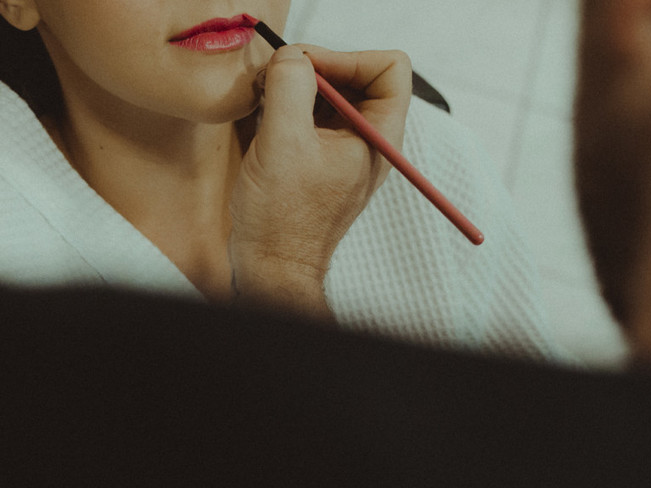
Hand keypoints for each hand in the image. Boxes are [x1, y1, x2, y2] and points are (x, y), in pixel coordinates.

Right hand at [229, 44, 412, 319]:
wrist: (271, 269)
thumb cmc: (282, 219)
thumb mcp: (283, 141)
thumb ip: (291, 86)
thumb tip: (291, 56)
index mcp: (378, 137)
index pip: (389, 69)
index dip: (347, 57)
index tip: (306, 68)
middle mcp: (368, 141)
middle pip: (356, 76)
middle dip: (316, 68)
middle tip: (277, 77)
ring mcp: (344, 151)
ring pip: (330, 94)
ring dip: (296, 86)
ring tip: (263, 98)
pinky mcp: (318, 159)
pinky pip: (310, 116)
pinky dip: (286, 106)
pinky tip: (261, 117)